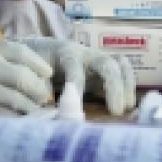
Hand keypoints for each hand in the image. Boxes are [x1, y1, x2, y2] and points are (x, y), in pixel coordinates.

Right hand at [0, 37, 52, 114]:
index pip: (22, 53)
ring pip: (13, 99)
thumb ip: (3, 55)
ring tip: (36, 111)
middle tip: (44, 97)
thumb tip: (38, 71)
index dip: (39, 65)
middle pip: (21, 77)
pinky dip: (14, 119)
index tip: (49, 75)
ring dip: (30, 108)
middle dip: (38, 90)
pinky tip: (19, 120)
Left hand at [18, 38, 135, 115]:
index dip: (76, 85)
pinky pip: (123, 71)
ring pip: (119, 65)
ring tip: (126, 108)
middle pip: (106, 63)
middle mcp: (85, 53)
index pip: (74, 67)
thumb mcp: (32, 72)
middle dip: (114, 86)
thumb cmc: (36, 64)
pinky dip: (129, 85)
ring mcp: (97, 59)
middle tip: (116, 112)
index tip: (76, 107)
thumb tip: (46, 104)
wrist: (39, 49)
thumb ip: (39, 86)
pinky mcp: (104, 69)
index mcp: (64, 52)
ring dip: (126, 86)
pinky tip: (128, 103)